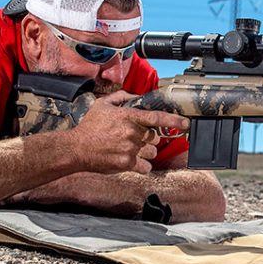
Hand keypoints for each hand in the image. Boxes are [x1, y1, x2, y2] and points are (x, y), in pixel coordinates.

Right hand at [71, 91, 189, 174]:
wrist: (77, 149)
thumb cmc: (89, 127)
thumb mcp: (103, 105)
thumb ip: (121, 97)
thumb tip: (136, 96)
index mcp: (128, 117)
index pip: (157, 117)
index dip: (174, 120)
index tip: (185, 123)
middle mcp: (132, 133)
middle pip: (154, 137)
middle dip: (148, 138)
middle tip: (133, 137)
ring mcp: (131, 149)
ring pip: (152, 152)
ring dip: (146, 151)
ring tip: (130, 149)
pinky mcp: (127, 164)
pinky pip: (145, 166)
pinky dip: (142, 165)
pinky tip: (132, 161)